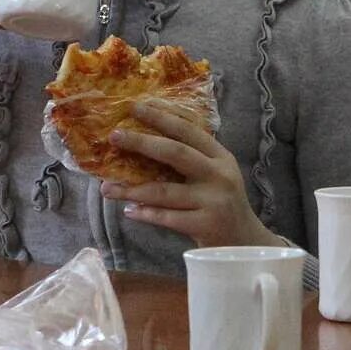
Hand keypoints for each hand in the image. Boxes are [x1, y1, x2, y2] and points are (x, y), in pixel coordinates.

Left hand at [101, 100, 278, 248]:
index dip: (162, 117)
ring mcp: (213, 201)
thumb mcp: (216, 174)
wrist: (244, 242)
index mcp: (220, 157)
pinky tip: (129, 210)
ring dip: (131, 189)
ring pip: (164, 191)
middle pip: (176, 153)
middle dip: (142, 143)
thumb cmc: (222, 204)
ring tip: (106, 188)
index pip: (189, 131)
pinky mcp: (205, 225)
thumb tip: (146, 140)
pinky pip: (167, 218)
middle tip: (114, 136)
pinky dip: (145, 214)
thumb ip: (193, 158)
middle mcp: (219, 175)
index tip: (135, 107)